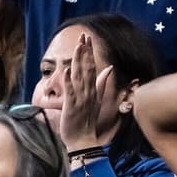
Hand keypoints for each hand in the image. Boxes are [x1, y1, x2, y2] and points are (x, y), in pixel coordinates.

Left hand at [59, 33, 116, 150]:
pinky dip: (69, 82)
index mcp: (92, 89)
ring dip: (78, 61)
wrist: (83, 140)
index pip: (91, 67)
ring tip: (78, 47)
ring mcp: (80, 98)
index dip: (89, 52)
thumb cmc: (87, 120)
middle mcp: (88, 91)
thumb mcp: (97, 99)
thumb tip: (110, 68)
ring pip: (79, 76)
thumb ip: (102, 83)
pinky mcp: (71, 107)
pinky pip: (70, 92)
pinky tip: (66, 71)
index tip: (87, 39)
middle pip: (87, 68)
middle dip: (85, 52)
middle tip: (84, 36)